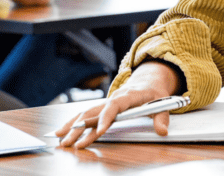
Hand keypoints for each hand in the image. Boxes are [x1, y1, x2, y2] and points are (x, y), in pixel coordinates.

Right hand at [56, 61, 180, 149]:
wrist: (148, 81)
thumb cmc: (155, 93)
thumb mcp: (163, 103)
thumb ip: (162, 118)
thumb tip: (163, 131)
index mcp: (128, 96)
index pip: (115, 106)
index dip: (106, 118)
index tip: (99, 130)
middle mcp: (114, 98)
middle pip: (94, 112)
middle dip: (80, 128)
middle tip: (70, 142)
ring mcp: (106, 102)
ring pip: (85, 113)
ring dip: (72, 126)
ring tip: (60, 139)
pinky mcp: (102, 107)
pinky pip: (85, 114)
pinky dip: (73, 123)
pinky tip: (63, 132)